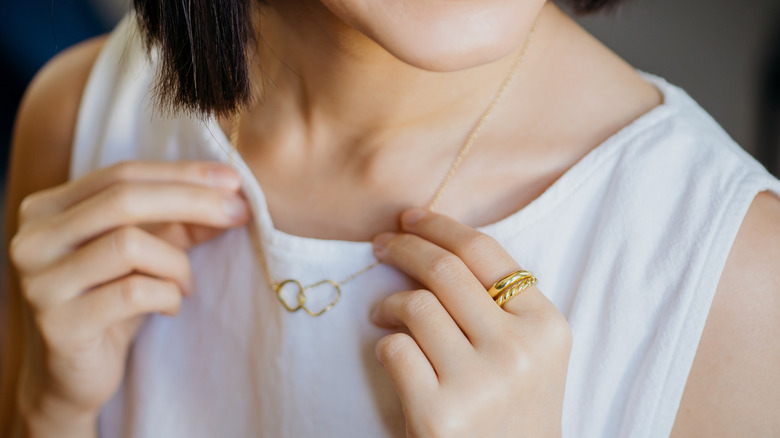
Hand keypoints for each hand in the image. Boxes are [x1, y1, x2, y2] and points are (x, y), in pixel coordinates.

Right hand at [9, 161, 248, 434]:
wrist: (73, 377)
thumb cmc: (111, 305)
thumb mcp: (148, 254)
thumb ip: (180, 222)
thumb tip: (231, 194)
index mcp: (48, 209)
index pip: (122, 174)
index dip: (182, 173)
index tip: (233, 180)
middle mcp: (34, 239)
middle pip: (123, 199)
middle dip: (192, 201)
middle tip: (239, 213)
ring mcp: (41, 282)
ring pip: (129, 244)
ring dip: (177, 263)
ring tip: (186, 284)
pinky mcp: (59, 324)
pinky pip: (133, 293)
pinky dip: (167, 296)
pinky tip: (171, 307)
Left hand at [371, 209, 571, 437]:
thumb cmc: (511, 410)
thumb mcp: (531, 353)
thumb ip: (500, 304)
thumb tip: (433, 244)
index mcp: (547, 327)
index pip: (486, 252)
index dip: (441, 226)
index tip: (410, 219)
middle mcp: (519, 351)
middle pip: (445, 270)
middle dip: (405, 247)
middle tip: (382, 245)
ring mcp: (480, 383)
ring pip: (416, 305)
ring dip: (388, 303)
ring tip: (383, 314)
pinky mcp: (438, 414)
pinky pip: (395, 349)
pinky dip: (384, 344)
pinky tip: (391, 352)